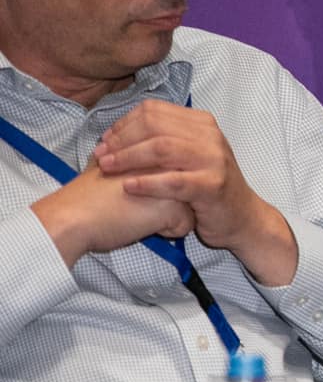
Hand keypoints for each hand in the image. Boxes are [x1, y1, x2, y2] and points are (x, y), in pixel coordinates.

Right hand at [31, 161, 194, 267]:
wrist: (73, 216)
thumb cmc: (90, 198)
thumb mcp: (119, 169)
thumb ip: (142, 165)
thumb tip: (161, 172)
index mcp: (153, 148)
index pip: (178, 176)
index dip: (158, 192)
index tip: (131, 193)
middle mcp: (167, 160)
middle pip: (186, 190)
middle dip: (166, 204)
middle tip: (131, 202)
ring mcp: (173, 180)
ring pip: (189, 209)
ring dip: (166, 217)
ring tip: (135, 211)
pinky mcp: (174, 204)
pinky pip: (183, 227)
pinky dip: (164, 232)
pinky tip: (139, 224)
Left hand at [92, 100, 298, 283]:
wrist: (243, 218)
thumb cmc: (207, 188)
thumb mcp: (189, 156)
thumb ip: (164, 140)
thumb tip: (117, 132)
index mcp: (202, 123)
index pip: (154, 111)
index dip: (123, 124)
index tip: (105, 141)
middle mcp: (210, 136)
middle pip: (154, 126)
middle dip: (121, 140)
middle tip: (100, 156)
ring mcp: (214, 160)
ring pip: (161, 148)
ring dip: (128, 158)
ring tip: (107, 169)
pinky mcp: (213, 186)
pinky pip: (173, 181)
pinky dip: (147, 182)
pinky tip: (128, 187)